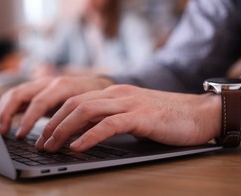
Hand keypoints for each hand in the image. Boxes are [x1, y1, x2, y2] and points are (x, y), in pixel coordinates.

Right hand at [0, 76, 113, 137]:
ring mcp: (40, 84)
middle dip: (7, 113)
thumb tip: (65, 142)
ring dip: (3, 111)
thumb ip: (76, 123)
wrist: (96, 85)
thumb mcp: (89, 110)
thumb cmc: (94, 100)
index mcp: (63, 86)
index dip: (28, 119)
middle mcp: (48, 82)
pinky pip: (15, 96)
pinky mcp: (35, 90)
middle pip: (20, 93)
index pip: (40, 101)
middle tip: (2, 133)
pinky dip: (6, 108)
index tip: (20, 135)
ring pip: (14, 93)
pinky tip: (2, 123)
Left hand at [35, 84, 221, 152]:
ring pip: (86, 111)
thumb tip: (85, 134)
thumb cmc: (167, 118)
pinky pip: (108, 125)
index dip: (56, 117)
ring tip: (51, 146)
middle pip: (75, 103)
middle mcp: (118, 94)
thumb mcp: (133, 115)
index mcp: (114, 93)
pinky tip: (77, 147)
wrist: (200, 113)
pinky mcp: (141, 117)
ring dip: (64, 129)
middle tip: (40, 143)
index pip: (76, 100)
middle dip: (53, 124)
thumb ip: (111, 119)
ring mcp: (129, 103)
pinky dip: (89, 136)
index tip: (43, 135)